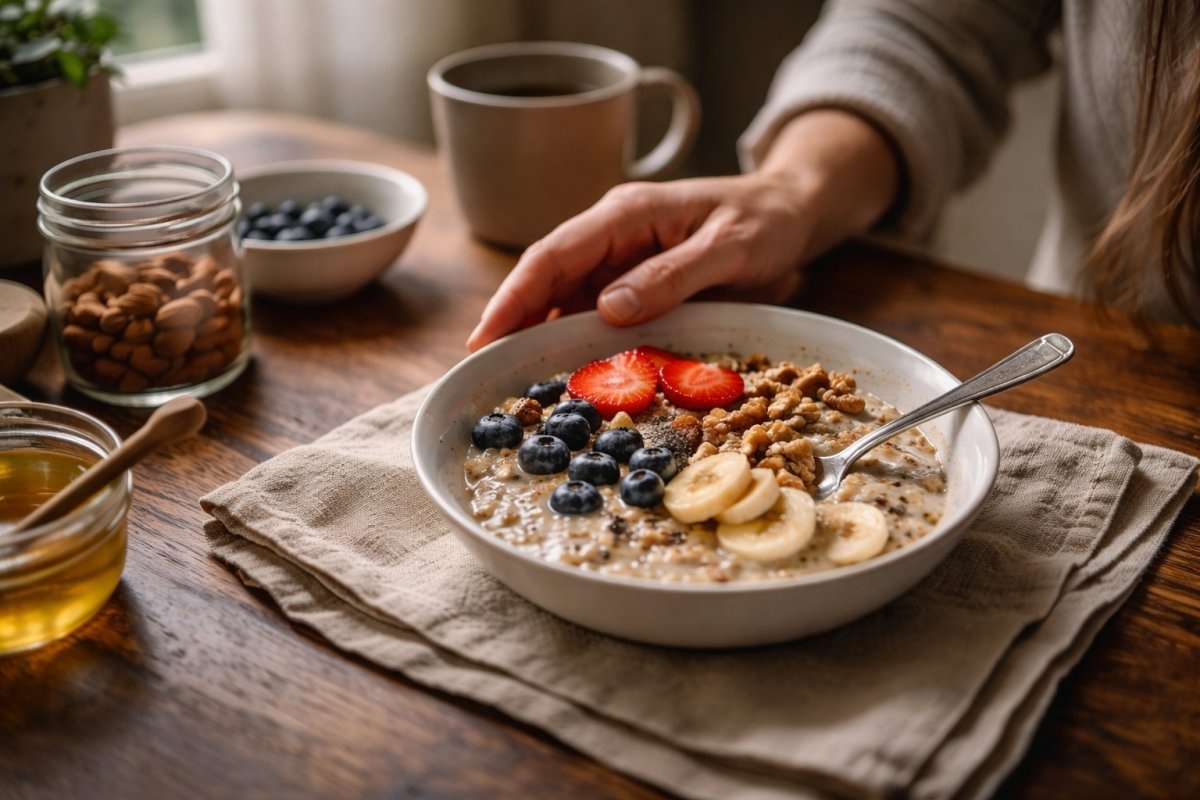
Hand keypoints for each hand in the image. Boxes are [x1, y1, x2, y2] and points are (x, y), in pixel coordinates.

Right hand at [466, 109, 900, 350]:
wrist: (791, 213)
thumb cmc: (765, 222)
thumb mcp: (729, 248)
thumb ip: (672, 275)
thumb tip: (608, 308)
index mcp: (626, 215)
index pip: (553, 255)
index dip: (514, 297)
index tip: (485, 338)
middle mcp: (613, 235)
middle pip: (547, 280)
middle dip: (513, 324)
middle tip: (488, 374)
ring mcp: (621, 260)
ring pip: (566, 301)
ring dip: (543, 338)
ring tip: (520, 382)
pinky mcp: (635, 283)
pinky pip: (595, 314)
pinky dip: (578, 342)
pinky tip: (571, 373)